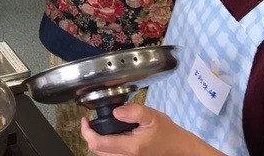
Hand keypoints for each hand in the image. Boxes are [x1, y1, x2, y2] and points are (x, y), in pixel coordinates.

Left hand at [81, 104, 224, 155]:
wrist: (179, 149)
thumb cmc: (167, 132)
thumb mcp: (153, 116)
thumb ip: (134, 112)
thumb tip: (116, 111)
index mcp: (130, 147)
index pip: (97, 144)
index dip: (86, 131)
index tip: (84, 120)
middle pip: (97, 151)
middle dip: (90, 136)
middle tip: (90, 123)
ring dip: (97, 142)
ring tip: (98, 128)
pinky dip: (105, 148)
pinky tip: (108, 137)